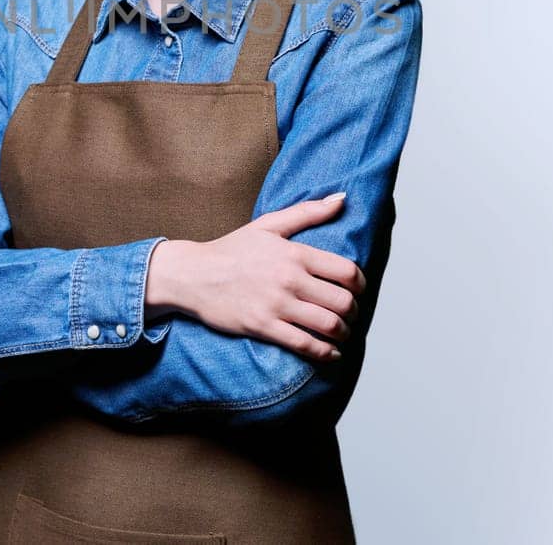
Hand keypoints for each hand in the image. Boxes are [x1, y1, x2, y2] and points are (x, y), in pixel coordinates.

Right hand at [144, 193, 365, 362]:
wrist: (192, 274)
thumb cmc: (231, 249)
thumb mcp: (268, 225)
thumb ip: (308, 211)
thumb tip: (343, 198)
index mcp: (294, 253)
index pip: (347, 271)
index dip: (360, 284)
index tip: (357, 290)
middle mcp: (289, 279)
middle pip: (343, 302)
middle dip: (354, 312)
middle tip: (350, 314)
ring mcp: (276, 304)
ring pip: (328, 325)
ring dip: (342, 333)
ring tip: (341, 333)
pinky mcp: (263, 326)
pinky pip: (304, 345)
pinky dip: (324, 353)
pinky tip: (330, 353)